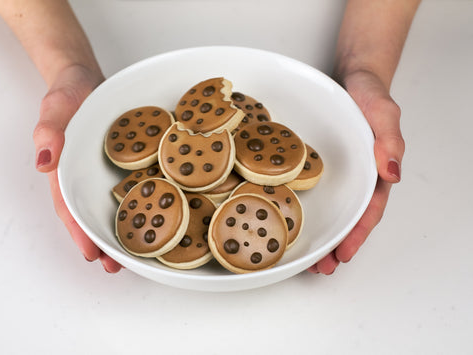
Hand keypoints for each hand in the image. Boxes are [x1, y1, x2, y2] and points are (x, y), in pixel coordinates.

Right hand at [34, 64, 122, 272]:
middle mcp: (85, 176)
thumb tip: (44, 161)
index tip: (89, 253)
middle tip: (114, 266)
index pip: (69, 206)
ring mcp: (103, 172)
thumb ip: (48, 130)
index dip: (79, 231)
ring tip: (133, 256)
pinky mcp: (123, 163)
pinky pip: (129, 186)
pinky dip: (137, 203)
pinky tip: (151, 216)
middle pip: (90, 215)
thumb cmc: (68, 93)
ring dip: (119, 230)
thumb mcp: (55, 106)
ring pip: (109, 206)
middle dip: (100, 242)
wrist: (86, 80)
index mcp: (66, 169)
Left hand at [307, 69, 404, 273]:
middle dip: (337, 245)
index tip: (343, 255)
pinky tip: (290, 219)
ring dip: (322, 235)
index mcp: (376, 171)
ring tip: (307, 260)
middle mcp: (357, 177)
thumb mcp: (383, 112)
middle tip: (321, 269)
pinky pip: (313, 189)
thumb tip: (392, 174)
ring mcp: (339, 173)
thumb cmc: (371, 93)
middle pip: (349, 218)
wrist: (352, 77)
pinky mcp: (319, 164)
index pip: (369, 210)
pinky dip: (305, 208)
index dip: (358, 234)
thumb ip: (389, 140)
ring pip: (332, 209)